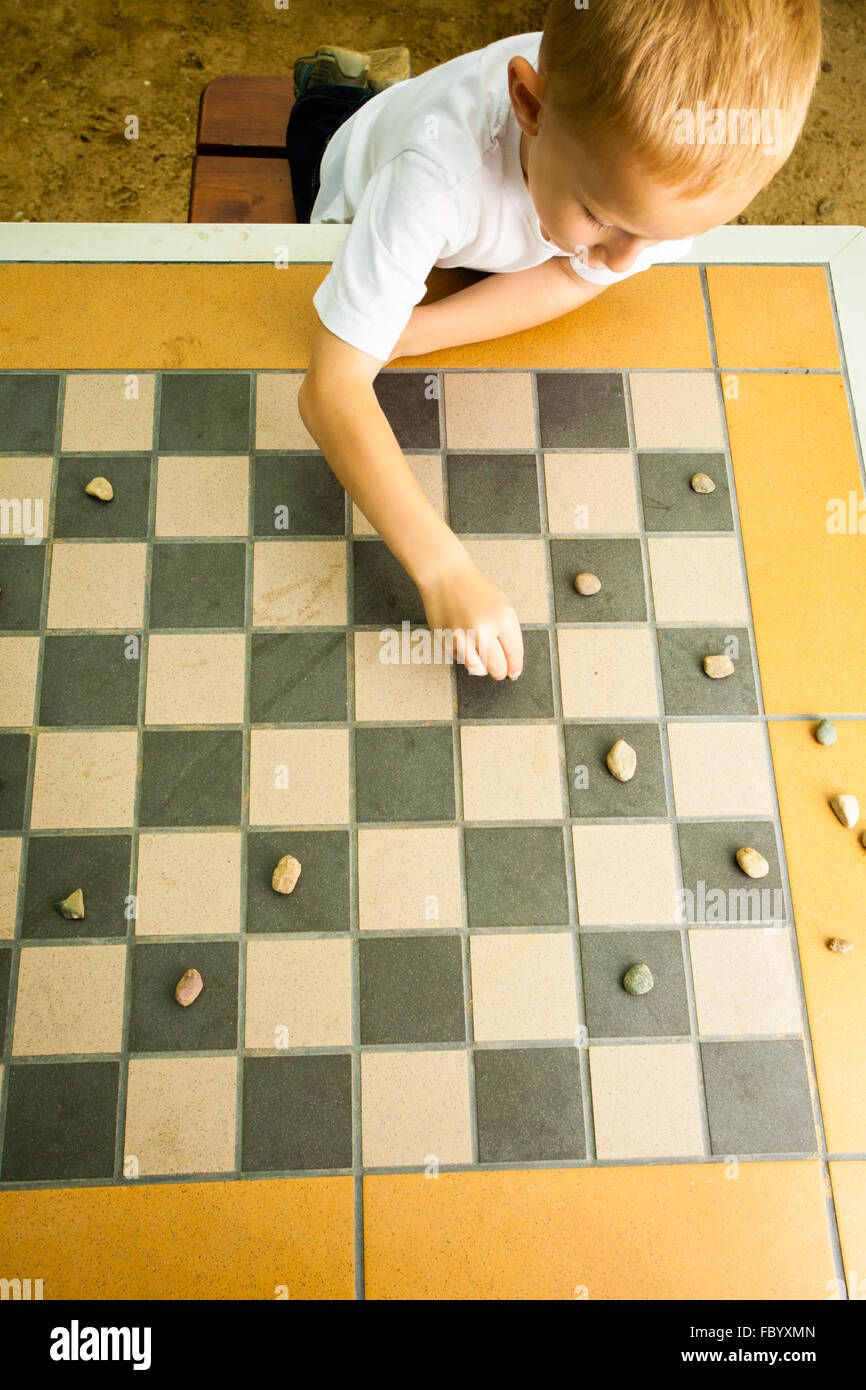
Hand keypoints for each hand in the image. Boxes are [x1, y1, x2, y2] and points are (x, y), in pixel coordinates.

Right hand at [417, 550, 523, 679]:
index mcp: (503, 619)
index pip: (514, 655)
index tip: (514, 672)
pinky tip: (465, 641)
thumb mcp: (502, 606)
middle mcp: (483, 630)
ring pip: (478, 669)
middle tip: (500, 670)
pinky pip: (460, 659)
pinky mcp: (446, 641)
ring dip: (483, 668)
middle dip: (500, 671)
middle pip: (497, 668)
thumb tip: (511, 662)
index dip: (515, 667)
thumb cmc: (474, 588)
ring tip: (483, 657)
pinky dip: (465, 655)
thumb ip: (508, 633)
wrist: (445, 575)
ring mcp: (463, 637)